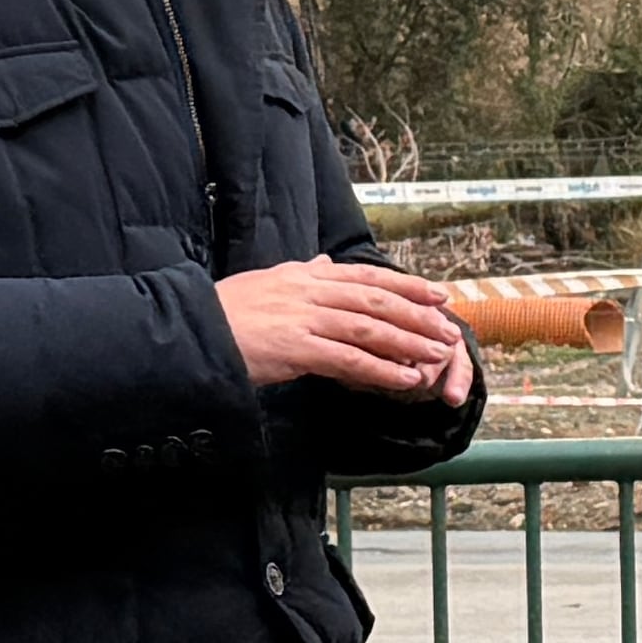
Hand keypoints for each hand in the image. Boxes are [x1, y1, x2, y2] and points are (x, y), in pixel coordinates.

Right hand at [216, 258, 473, 395]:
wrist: (192, 330)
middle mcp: (310, 292)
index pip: (366, 277)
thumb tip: (323, 263)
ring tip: (437, 354)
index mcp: (305, 277)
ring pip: (369, 328)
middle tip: (449, 327)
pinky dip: (381, 369)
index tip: (436, 293)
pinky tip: (404, 379)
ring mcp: (304, 320)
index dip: (405, 285)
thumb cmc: (226, 312)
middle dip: (418, 314)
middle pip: (376, 300)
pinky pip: (348, 359)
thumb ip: (300, 275)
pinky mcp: (296, 349)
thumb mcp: (267, 282)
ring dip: (408, 341)